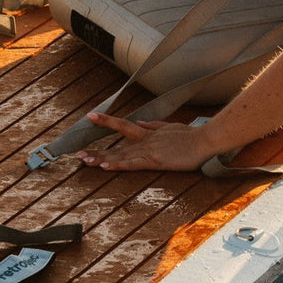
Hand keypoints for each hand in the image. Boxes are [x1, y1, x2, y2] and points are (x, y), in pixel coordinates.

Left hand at [76, 112, 217, 171]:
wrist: (205, 140)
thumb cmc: (192, 136)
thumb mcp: (170, 127)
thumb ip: (153, 126)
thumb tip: (140, 122)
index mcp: (148, 133)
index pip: (122, 125)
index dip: (106, 121)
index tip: (90, 117)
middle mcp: (144, 140)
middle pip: (115, 145)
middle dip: (96, 149)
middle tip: (77, 153)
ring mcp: (148, 150)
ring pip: (120, 155)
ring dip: (100, 158)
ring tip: (84, 160)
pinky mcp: (154, 160)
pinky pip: (131, 164)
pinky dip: (117, 165)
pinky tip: (105, 166)